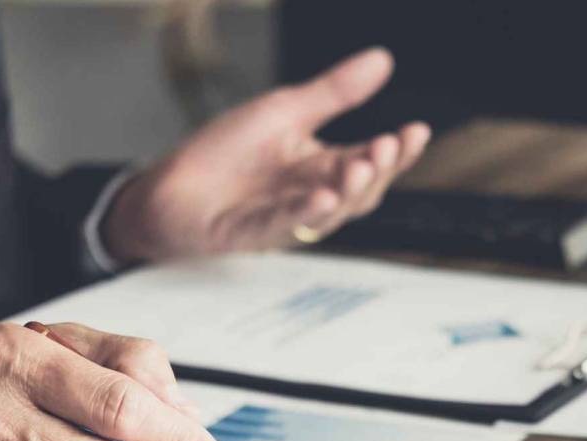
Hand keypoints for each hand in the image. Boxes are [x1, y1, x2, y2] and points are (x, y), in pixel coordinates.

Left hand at [102, 47, 430, 260]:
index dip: (397, 151)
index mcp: (323, 166)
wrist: (170, 186)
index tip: (416, 131)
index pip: (371, 160)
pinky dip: (306, 214)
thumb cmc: (226, 152)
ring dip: (350, 192)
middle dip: (378, 170)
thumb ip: (335, 92)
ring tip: (360, 167)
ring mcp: (288, 218)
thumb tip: (382, 60)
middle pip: (362, 191)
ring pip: (332, 214)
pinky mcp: (256, 234)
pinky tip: (322, 198)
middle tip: (385, 146)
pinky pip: (287, 226)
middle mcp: (314, 195)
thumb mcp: (285, 110)